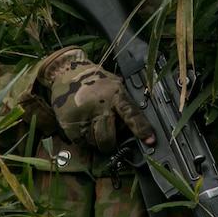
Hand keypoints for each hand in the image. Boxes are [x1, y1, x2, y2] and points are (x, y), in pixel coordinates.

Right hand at [38, 46, 155, 152]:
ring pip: (93, 141)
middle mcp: (98, 106)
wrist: (68, 72)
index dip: (142, 129)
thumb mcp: (114, 85)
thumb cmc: (95, 80)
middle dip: (110, 143)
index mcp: (114, 94)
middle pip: (108, 137)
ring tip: (92, 125)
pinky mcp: (68, 122)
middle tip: (110, 141)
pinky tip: (82, 124)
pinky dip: (83, 138)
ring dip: (95, 139)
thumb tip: (137, 124)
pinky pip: (80, 141)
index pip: (131, 114)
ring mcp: (82, 115)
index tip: (150, 141)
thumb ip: (123, 102)